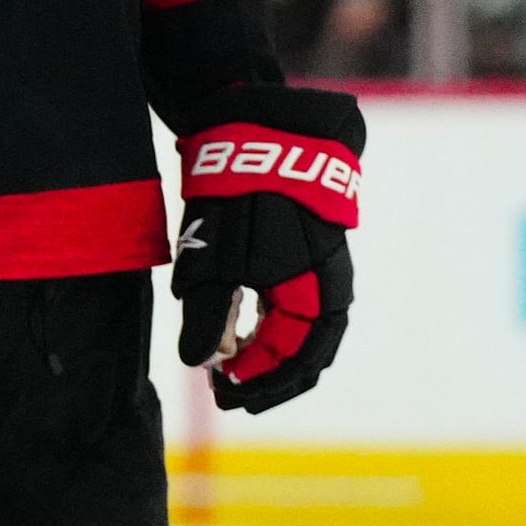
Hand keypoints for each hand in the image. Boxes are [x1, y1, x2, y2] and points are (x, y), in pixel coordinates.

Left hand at [170, 84, 363, 412]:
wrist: (269, 131)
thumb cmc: (245, 199)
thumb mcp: (217, 260)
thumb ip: (206, 314)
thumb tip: (197, 362)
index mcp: (314, 299)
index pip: (290, 361)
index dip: (255, 381)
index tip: (220, 391)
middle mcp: (328, 288)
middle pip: (306, 354)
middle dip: (268, 378)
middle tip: (231, 394)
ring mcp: (323, 268)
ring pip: (305, 330)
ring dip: (272, 353)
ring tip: (236, 368)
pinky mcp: (309, 249)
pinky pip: (300, 304)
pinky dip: (275, 325)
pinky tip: (247, 328)